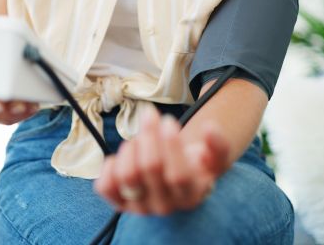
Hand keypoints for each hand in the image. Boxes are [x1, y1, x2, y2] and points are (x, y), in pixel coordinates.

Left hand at [94, 106, 229, 214]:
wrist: (177, 178)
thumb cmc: (195, 165)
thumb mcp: (215, 157)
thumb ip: (219, 145)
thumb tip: (210, 129)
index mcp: (190, 195)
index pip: (178, 174)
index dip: (172, 144)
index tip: (169, 121)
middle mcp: (164, 206)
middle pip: (150, 168)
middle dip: (149, 134)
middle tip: (151, 116)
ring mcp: (138, 207)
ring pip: (127, 175)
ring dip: (131, 146)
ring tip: (139, 137)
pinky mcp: (118, 203)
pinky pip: (105, 186)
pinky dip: (111, 164)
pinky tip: (125, 154)